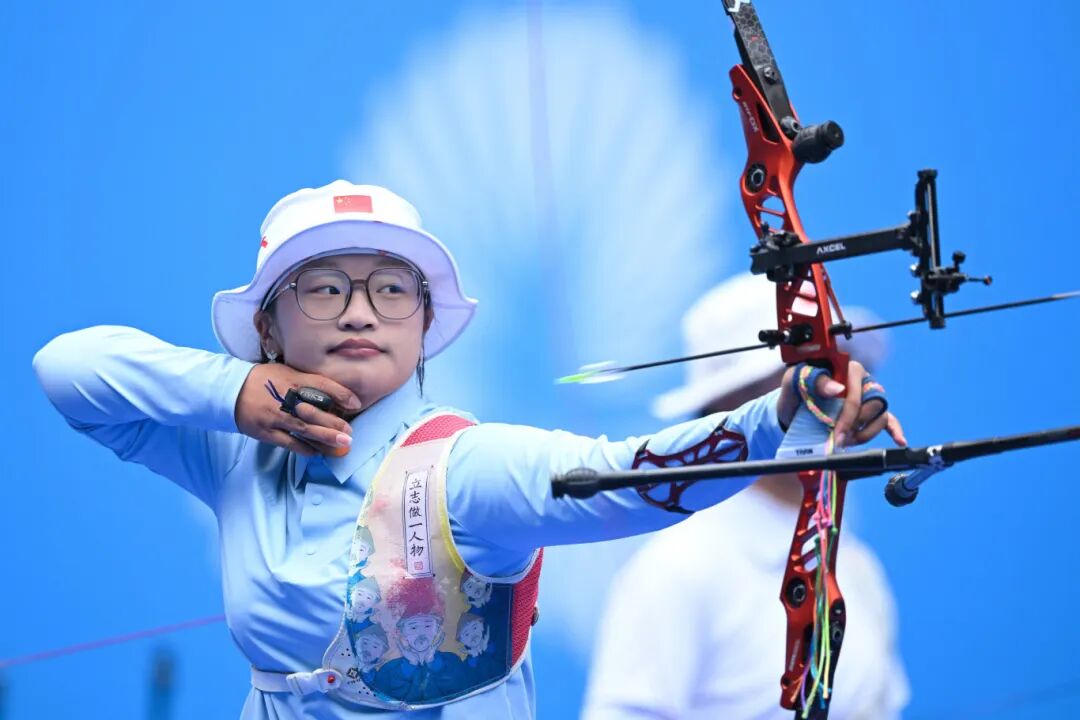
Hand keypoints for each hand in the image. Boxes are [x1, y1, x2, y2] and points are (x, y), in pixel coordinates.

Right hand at [235, 363, 361, 456]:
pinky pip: (290, 443)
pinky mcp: (266, 431)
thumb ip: (307, 382)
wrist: (229, 390)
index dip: (341, 394)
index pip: (321, 384)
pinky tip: (318, 452)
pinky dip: (305, 448)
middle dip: (335, 424)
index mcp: (292, 379)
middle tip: (350, 432)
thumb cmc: (262, 380)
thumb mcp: (285, 373)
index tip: (356, 403)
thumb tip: (332, 395)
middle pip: (315, 412)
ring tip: (342, 445)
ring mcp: (275, 416)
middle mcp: (285, 398)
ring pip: (305, 430)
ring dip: (325, 439)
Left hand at [777, 360, 906, 448]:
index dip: (848, 415)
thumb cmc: (795, 392)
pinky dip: (895, 430)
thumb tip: (837, 389)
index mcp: (846, 369)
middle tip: (839, 439)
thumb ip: (814, 379)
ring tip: (848, 441)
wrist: (791, 409)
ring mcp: (867, 398)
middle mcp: (861, 382)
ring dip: (866, 432)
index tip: (837, 432)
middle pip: (871, 405)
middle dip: (856, 426)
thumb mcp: (795, 381)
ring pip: (880, 415)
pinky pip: (888, 420)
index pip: (855, 393)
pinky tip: (899, 440)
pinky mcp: (869, 413)